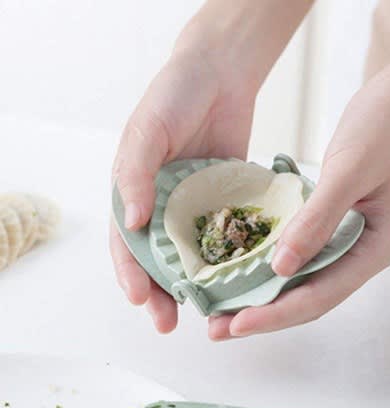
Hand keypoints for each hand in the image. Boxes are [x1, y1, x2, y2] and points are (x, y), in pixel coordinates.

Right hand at [110, 36, 255, 332]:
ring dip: (196, 285)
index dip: (130, 273)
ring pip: (193, 255)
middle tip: (169, 323)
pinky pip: (225, 235)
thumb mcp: (149, 130)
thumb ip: (136, 174)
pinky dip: (228, 259)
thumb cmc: (175, 95)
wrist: (221, 74)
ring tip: (205, 313)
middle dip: (161, 292)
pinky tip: (236, 280)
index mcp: (134, 192)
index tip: (140, 300)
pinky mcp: (225, 202)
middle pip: (158, 259)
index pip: (125, 242)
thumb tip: (130, 223)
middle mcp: (162, 205)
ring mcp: (195, 207)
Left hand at [209, 72, 389, 339]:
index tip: (237, 324)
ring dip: (266, 298)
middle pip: (312, 298)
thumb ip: (317, 221)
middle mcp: (365, 253)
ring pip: (305, 283)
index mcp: (379, 247)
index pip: (323, 294)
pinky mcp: (336, 228)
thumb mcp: (348, 171)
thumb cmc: (383, 128)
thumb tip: (280, 268)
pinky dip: (273, 270)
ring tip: (225, 312)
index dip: (278, 313)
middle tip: (219, 330)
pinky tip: (246, 275)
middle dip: (265, 316)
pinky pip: (302, 258)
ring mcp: (352, 243)